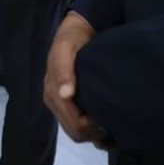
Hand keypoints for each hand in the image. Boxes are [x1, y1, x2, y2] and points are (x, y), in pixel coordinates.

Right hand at [44, 12, 109, 147]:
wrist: (76, 31)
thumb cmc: (72, 39)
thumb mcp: (66, 47)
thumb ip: (64, 69)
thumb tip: (66, 94)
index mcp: (52, 92)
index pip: (73, 123)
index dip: (91, 127)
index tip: (108, 119)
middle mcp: (54, 101)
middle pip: (75, 132)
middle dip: (93, 132)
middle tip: (112, 122)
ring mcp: (60, 104)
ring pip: (76, 132)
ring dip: (93, 132)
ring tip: (110, 121)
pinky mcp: (68, 103)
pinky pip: (78, 126)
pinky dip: (93, 130)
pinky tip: (106, 122)